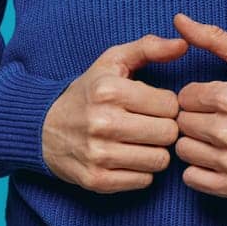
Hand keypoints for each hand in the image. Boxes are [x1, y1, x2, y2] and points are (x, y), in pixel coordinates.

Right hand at [42, 34, 186, 192]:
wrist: (43, 129)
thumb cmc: (89, 92)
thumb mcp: (113, 61)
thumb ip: (149, 47)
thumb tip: (183, 44)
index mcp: (109, 91)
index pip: (170, 105)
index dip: (167, 105)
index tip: (153, 105)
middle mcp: (102, 123)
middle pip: (169, 134)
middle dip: (165, 128)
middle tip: (150, 124)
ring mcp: (98, 155)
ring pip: (160, 159)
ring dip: (156, 151)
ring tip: (141, 141)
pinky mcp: (96, 180)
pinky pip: (144, 180)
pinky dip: (142, 171)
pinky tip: (129, 157)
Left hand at [171, 14, 226, 197]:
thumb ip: (213, 37)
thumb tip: (178, 19)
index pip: (184, 96)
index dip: (199, 94)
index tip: (217, 97)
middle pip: (182, 123)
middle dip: (196, 117)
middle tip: (217, 116)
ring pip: (183, 150)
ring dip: (196, 142)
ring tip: (217, 136)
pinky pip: (191, 178)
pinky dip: (199, 168)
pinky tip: (217, 156)